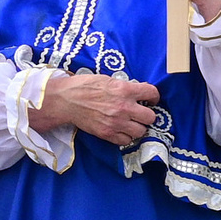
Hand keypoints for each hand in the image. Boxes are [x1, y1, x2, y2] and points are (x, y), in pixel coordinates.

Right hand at [33, 72, 159, 146]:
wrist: (66, 100)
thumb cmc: (84, 86)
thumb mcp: (108, 79)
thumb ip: (125, 86)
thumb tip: (138, 91)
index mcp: (125, 90)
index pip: (152, 93)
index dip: (154, 97)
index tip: (151, 99)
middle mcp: (124, 107)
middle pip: (150, 117)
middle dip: (147, 115)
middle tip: (141, 113)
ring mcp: (116, 123)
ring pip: (141, 131)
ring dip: (137, 127)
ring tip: (131, 123)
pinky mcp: (107, 134)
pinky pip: (126, 140)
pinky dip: (125, 136)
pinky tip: (121, 130)